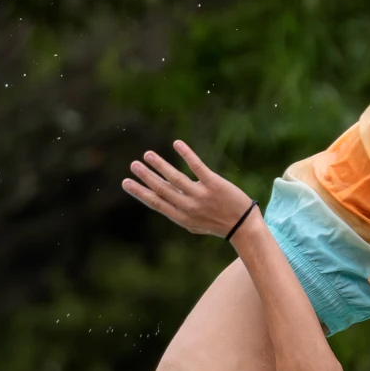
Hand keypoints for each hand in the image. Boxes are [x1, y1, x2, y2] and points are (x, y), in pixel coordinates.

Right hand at [124, 141, 256, 239]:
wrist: (243, 226)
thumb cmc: (217, 224)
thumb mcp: (194, 223)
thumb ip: (177, 211)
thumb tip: (159, 197)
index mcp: (181, 217)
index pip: (156, 203)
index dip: (140, 192)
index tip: (125, 182)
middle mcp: (189, 207)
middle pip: (162, 190)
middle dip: (146, 177)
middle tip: (133, 165)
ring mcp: (201, 196)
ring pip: (176, 178)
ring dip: (160, 165)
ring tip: (148, 154)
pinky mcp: (214, 185)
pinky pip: (197, 167)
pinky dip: (186, 155)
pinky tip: (176, 144)